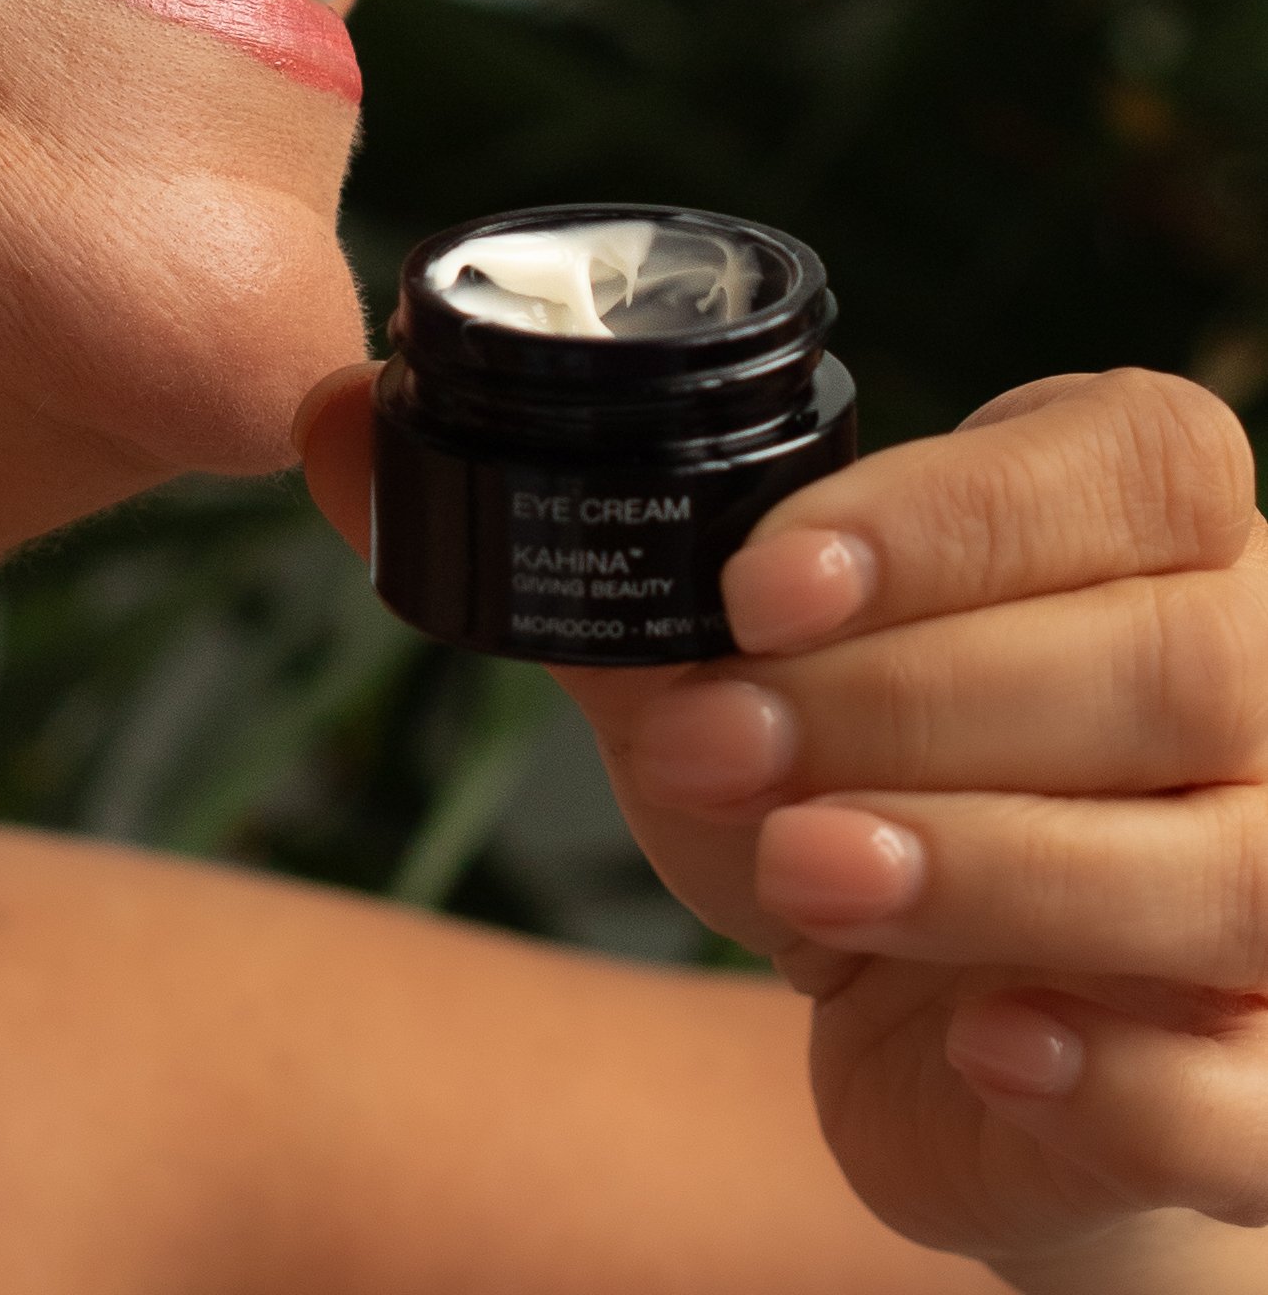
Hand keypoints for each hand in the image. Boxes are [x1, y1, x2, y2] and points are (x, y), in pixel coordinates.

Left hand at [300, 365, 1267, 1286]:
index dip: (959, 518)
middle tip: (721, 750)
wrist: (971, 1045)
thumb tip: (335, 423)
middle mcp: (1266, 682)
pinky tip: (977, 1043)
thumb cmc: (859, 797)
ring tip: (800, 873)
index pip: (1138, 462)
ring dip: (994, 865)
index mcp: (1153, 525)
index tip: (758, 582)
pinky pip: (1255, 1087)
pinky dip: (1121, 1070)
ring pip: (1233, 862)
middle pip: (1181, 661)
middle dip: (922, 704)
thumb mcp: (722, 670)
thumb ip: (575, 551)